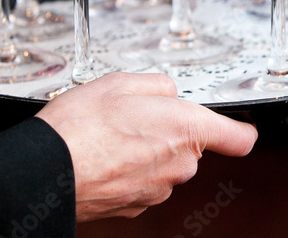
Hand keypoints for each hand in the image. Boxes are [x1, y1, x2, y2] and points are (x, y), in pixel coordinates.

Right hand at [36, 72, 257, 221]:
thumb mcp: (122, 82)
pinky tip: (104, 156)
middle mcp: (179, 164)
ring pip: (164, 163)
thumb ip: (159, 85)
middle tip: (135, 116)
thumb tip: (168, 92)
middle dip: (169, 129)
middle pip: (191, 146)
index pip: (239, 138)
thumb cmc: (81, 127)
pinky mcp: (136, 205)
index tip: (239, 127)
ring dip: (146, 150)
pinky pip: (143, 181)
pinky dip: (128, 169)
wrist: (48, 169)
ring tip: (111, 136)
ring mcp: (158, 189)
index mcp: (186, 129)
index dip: (239, 130)